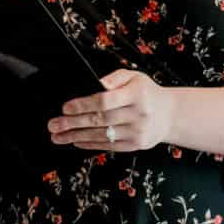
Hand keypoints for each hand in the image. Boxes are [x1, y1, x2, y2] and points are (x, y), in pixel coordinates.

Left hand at [48, 69, 177, 150]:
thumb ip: (115, 78)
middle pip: (100, 120)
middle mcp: (138, 114)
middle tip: (53, 124)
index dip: (83, 105)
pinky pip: (109, 146)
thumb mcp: (134, 77)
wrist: (170, 114)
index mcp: (137, 95)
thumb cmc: (147, 92)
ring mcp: (137, 132)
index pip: (105, 101)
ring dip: (76, 136)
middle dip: (73, 123)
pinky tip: (76, 142)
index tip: (65, 107)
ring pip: (102, 135)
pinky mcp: (136, 145)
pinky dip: (90, 144)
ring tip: (58, 136)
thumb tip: (96, 83)